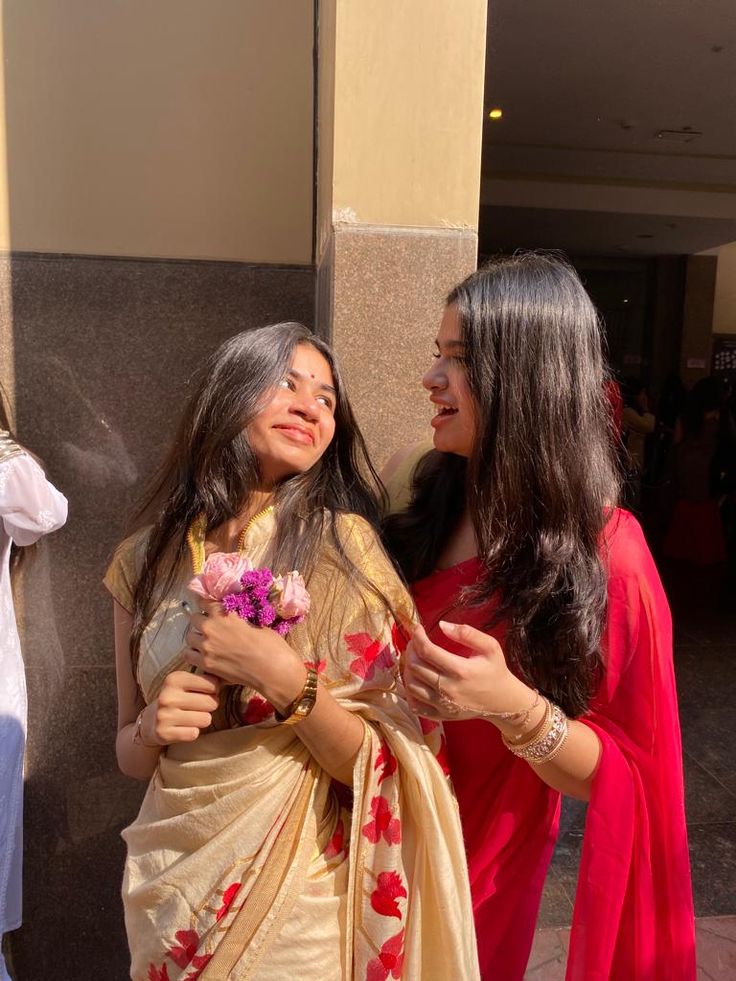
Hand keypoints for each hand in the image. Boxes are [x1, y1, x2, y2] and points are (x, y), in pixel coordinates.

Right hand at [141, 670, 220, 744]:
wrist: (149, 722)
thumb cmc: (176, 699)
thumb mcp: (185, 683)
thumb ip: (204, 679)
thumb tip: (227, 679)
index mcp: (174, 679)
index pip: (212, 684)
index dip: (213, 690)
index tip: (204, 693)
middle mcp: (167, 696)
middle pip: (211, 703)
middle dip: (209, 706)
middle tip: (198, 707)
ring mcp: (164, 715)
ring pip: (206, 719)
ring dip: (202, 720)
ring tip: (191, 717)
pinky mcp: (164, 733)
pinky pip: (194, 734)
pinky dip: (192, 732)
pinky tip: (183, 728)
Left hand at [183, 599, 305, 711]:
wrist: (272, 670)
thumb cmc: (270, 645)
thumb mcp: (255, 623)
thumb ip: (237, 619)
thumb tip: (232, 618)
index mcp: (224, 613)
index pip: (205, 601)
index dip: (207, 604)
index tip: (209, 607)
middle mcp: (211, 627)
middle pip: (194, 618)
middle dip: (202, 620)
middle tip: (211, 626)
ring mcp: (206, 646)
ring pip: (189, 636)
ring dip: (196, 636)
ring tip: (206, 641)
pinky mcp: (205, 664)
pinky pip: (188, 654)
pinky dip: (193, 652)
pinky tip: (203, 654)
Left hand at [403, 621, 534, 722]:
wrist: (503, 702)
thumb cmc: (495, 671)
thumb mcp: (490, 647)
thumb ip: (468, 633)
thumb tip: (442, 625)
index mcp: (460, 670)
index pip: (427, 651)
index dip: (417, 637)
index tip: (418, 628)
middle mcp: (448, 689)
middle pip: (415, 667)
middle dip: (411, 650)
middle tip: (416, 642)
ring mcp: (443, 704)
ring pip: (411, 685)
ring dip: (408, 669)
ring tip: (414, 658)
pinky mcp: (440, 715)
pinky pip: (415, 705)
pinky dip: (409, 692)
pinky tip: (415, 680)